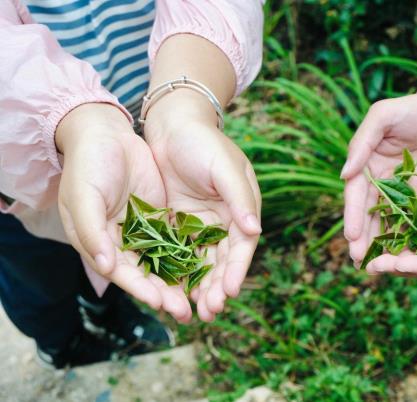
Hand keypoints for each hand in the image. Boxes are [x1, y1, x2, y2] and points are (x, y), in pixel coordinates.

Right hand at [57, 103, 191, 321]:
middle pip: (147, 274)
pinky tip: (206, 268)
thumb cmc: (88, 167)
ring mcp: (143, 231)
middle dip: (167, 294)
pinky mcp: (160, 217)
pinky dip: (189, 255)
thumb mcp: (84, 198)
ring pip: (165, 261)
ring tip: (200, 300)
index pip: (123, 273)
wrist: (106, 135)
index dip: (142, 289)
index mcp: (99, 244)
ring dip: (181, 281)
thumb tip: (106, 267)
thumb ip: (92, 233)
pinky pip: (177, 240)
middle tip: (187, 313)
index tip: (161, 303)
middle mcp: (122, 243)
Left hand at [144, 94, 261, 321]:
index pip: (242, 246)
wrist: (172, 124)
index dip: (237, 270)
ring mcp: (200, 223)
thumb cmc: (203, 142)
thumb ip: (239, 198)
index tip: (230, 291)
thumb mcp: (225, 167)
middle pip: (223, 260)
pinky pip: (179, 251)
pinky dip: (178, 272)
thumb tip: (255, 231)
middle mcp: (224, 220)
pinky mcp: (178, 222)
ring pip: (202, 261)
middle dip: (218, 287)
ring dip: (200, 286)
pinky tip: (173, 290)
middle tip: (210, 312)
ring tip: (194, 311)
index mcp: (242, 208)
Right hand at [341, 92, 416, 263]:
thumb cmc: (414, 107)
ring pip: (390, 221)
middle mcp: (380, 180)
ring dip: (383, 243)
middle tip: (360, 262)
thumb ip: (362, 142)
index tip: (351, 238)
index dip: (353, 217)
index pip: (356, 195)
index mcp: (366, 164)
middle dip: (363, 238)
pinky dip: (409, 235)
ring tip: (379, 266)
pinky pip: (414, 218)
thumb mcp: (383, 116)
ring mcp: (402, 189)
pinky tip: (408, 255)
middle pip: (369, 214)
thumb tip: (344, 174)